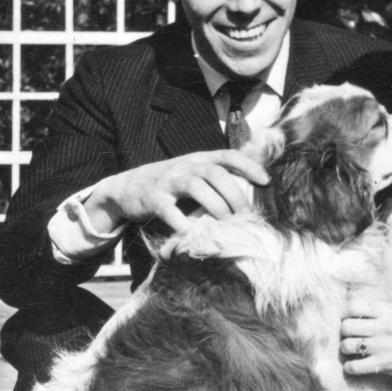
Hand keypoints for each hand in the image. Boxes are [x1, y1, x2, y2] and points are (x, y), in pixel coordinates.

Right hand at [85, 150, 269, 233]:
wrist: (125, 188)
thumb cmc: (167, 184)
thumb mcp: (190, 174)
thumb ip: (214, 180)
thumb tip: (247, 197)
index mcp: (197, 159)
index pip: (227, 155)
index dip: (249, 165)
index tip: (266, 181)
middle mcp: (184, 166)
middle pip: (216, 173)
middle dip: (235, 195)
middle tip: (246, 215)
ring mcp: (168, 181)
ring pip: (198, 188)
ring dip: (216, 207)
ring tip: (227, 224)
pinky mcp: (153, 199)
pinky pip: (172, 212)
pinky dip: (186, 225)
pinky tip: (197, 235)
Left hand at [340, 293, 391, 383]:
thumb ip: (379, 308)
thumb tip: (352, 304)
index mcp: (387, 311)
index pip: (354, 305)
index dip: (347, 313)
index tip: (350, 319)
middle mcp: (384, 327)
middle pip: (346, 326)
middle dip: (344, 332)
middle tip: (350, 335)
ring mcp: (383, 346)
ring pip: (347, 345)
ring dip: (345, 349)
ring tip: (352, 350)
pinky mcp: (383, 364)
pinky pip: (354, 366)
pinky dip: (350, 367)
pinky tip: (355, 365)